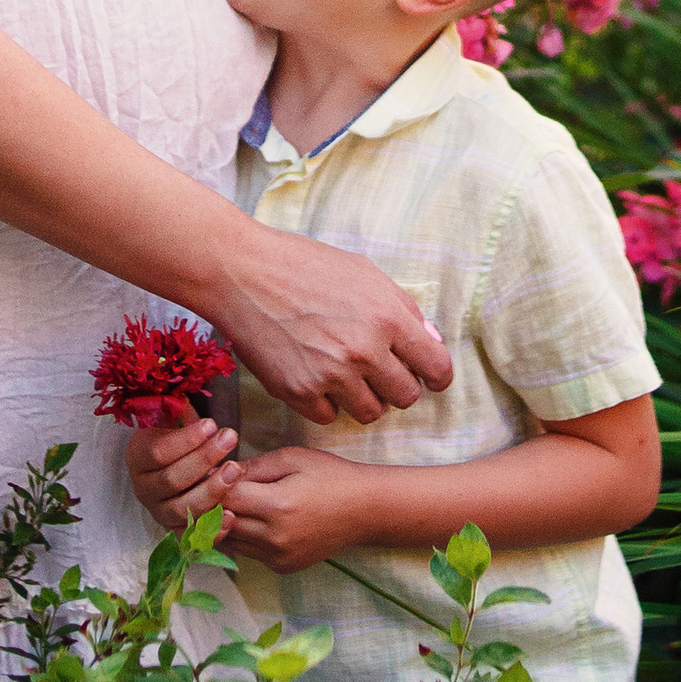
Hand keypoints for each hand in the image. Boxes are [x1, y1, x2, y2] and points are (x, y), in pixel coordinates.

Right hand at [125, 406, 239, 529]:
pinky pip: (191, 537)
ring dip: (212, 491)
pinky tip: (231, 516)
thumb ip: (177, 408)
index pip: (158, 452)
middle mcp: (143, 488)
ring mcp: (158, 512)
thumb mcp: (174, 416)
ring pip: (182, 509)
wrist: (179, 461)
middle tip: (231, 439)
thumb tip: (188, 398)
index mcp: (137, 457)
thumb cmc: (181, 435)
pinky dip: (211, 530)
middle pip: (172, 480)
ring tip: (236, 470)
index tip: (212, 424)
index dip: (186, 440)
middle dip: (204, 460)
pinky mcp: (175, 530)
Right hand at [207, 225, 452, 427]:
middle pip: (406, 397)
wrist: (242, 272)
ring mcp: (331, 375)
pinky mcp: (298, 392)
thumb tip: (431, 341)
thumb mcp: (364, 273)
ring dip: (364, 397)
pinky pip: (329, 416)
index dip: (437, 376)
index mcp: (387, 317)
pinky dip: (326, 401)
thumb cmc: (303, 265)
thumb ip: (403, 309)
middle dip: (397, 385)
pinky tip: (316, 376)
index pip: (436, 368)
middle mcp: (364, 351)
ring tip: (345, 373)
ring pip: (371, 412)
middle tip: (379, 370)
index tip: (430, 379)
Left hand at [220, 442, 368, 574]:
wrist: (366, 510)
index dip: (212, 484)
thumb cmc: (330, 475)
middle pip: (222, 523)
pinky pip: (248, 552)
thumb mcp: (292, 458)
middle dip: (213, 503)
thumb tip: (220, 472)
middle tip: (211, 486)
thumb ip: (253, 466)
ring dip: (223, 522)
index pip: (224, 498)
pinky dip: (242, 536)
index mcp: (276, 506)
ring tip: (230, 501)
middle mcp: (274, 538)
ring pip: (231, 541)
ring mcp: (278, 557)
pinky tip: (251, 518)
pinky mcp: (282, 567)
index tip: (208, 471)